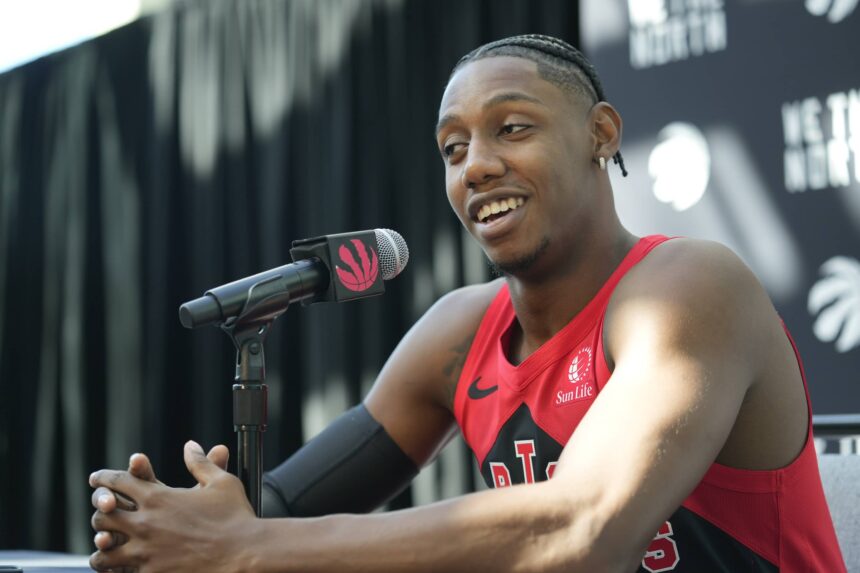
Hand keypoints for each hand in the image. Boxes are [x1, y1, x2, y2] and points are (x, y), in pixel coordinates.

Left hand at [89, 441, 256, 572]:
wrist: (245, 553)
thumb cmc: (236, 517)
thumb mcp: (221, 482)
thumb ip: (201, 463)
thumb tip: (191, 446)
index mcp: (159, 497)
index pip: (118, 482)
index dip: (104, 478)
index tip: (97, 479)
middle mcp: (147, 523)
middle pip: (103, 515)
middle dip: (102, 513)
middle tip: (105, 514)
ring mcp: (146, 552)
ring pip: (104, 550)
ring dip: (103, 546)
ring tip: (104, 547)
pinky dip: (115, 569)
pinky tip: (118, 568)